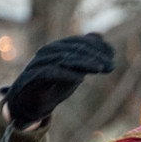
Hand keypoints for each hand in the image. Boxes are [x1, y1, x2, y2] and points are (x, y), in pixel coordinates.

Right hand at [0, 33, 114, 129]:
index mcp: (56, 48)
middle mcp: (47, 52)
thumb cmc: (51, 85)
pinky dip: (66, 74)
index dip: (96, 47)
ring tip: (100, 69)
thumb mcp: (72, 69)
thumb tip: (100, 37)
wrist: (28, 104)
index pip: (78, 42)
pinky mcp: (33, 77)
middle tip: (111, 66)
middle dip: (94, 56)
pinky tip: (80, 79)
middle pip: (73, 49)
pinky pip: (50, 73)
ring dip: (84, 64)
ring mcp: (39, 63)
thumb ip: (84, 54)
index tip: (113, 54)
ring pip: (64, 59)